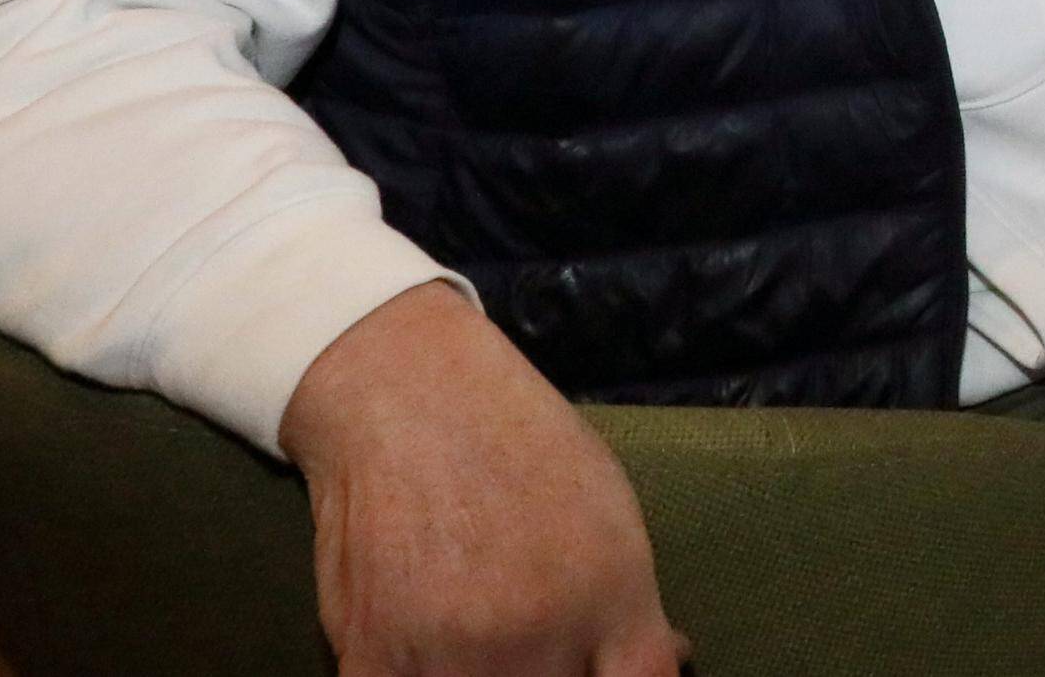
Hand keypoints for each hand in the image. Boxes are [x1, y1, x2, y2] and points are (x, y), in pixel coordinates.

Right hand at [283, 282, 682, 676]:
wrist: (408, 395)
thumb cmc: (521, 442)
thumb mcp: (610, 509)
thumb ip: (632, 601)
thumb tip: (671, 657)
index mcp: (611, 594)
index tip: (606, 673)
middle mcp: (539, 635)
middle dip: (554, 673)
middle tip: (536, 637)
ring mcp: (453, 655)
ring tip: (477, 634)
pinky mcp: (373, 660)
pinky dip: (415, 676)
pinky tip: (422, 647)